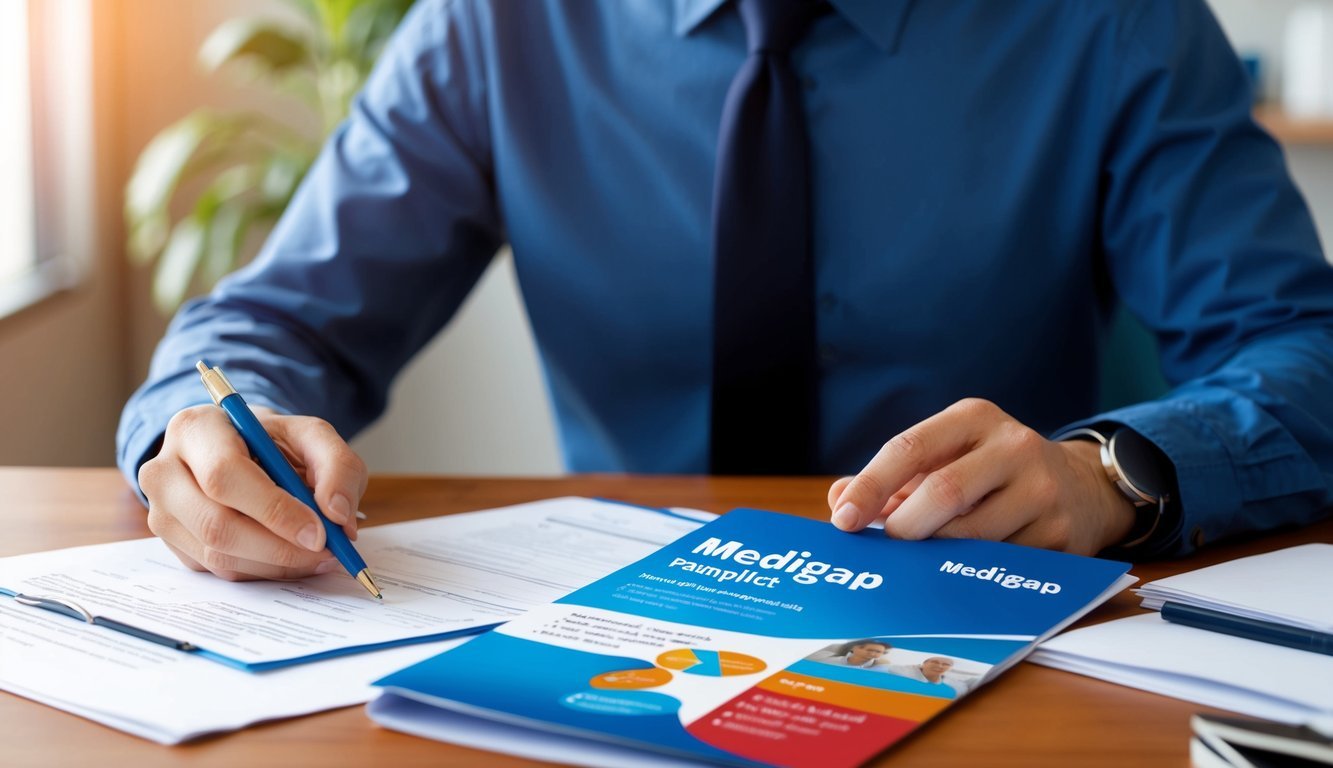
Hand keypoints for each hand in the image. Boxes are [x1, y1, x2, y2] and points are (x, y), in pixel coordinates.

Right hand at [138, 404, 367, 580]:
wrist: (239, 450)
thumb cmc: (272, 441)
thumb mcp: (311, 436)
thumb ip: (336, 466)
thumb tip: (338, 515)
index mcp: (193, 429)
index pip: (224, 476)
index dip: (274, 510)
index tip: (319, 532)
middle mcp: (164, 471)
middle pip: (215, 524)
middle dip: (279, 547)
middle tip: (326, 552)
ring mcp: (161, 512)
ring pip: (217, 555)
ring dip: (276, 564)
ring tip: (318, 556)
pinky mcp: (172, 545)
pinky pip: (218, 570)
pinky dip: (263, 571)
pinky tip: (291, 558)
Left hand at [827, 398, 1134, 554]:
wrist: (1082, 487)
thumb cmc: (992, 473)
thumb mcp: (947, 457)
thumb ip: (892, 478)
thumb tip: (839, 499)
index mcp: (975, 418)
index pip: (911, 447)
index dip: (872, 485)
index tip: (843, 519)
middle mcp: (1014, 446)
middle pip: (944, 493)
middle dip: (904, 528)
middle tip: (886, 549)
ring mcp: (1043, 490)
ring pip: (974, 537)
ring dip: (936, 556)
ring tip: (921, 563)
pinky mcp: (1063, 535)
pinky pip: (1002, 566)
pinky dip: (972, 574)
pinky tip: (962, 576)